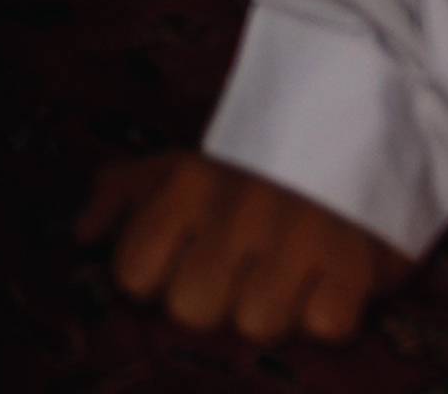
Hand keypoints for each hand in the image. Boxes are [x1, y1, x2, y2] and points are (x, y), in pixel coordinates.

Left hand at [78, 148, 412, 344]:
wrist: (365, 121)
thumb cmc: (259, 163)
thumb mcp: (186, 163)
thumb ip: (126, 191)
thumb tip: (82, 234)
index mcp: (189, 182)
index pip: (133, 276)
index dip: (159, 279)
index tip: (189, 258)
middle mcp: (237, 207)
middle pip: (191, 310)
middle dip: (217, 300)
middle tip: (248, 265)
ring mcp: (298, 234)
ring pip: (255, 326)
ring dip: (276, 309)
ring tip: (291, 269)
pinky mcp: (352, 264)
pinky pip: (321, 328)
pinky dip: (326, 313)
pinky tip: (328, 276)